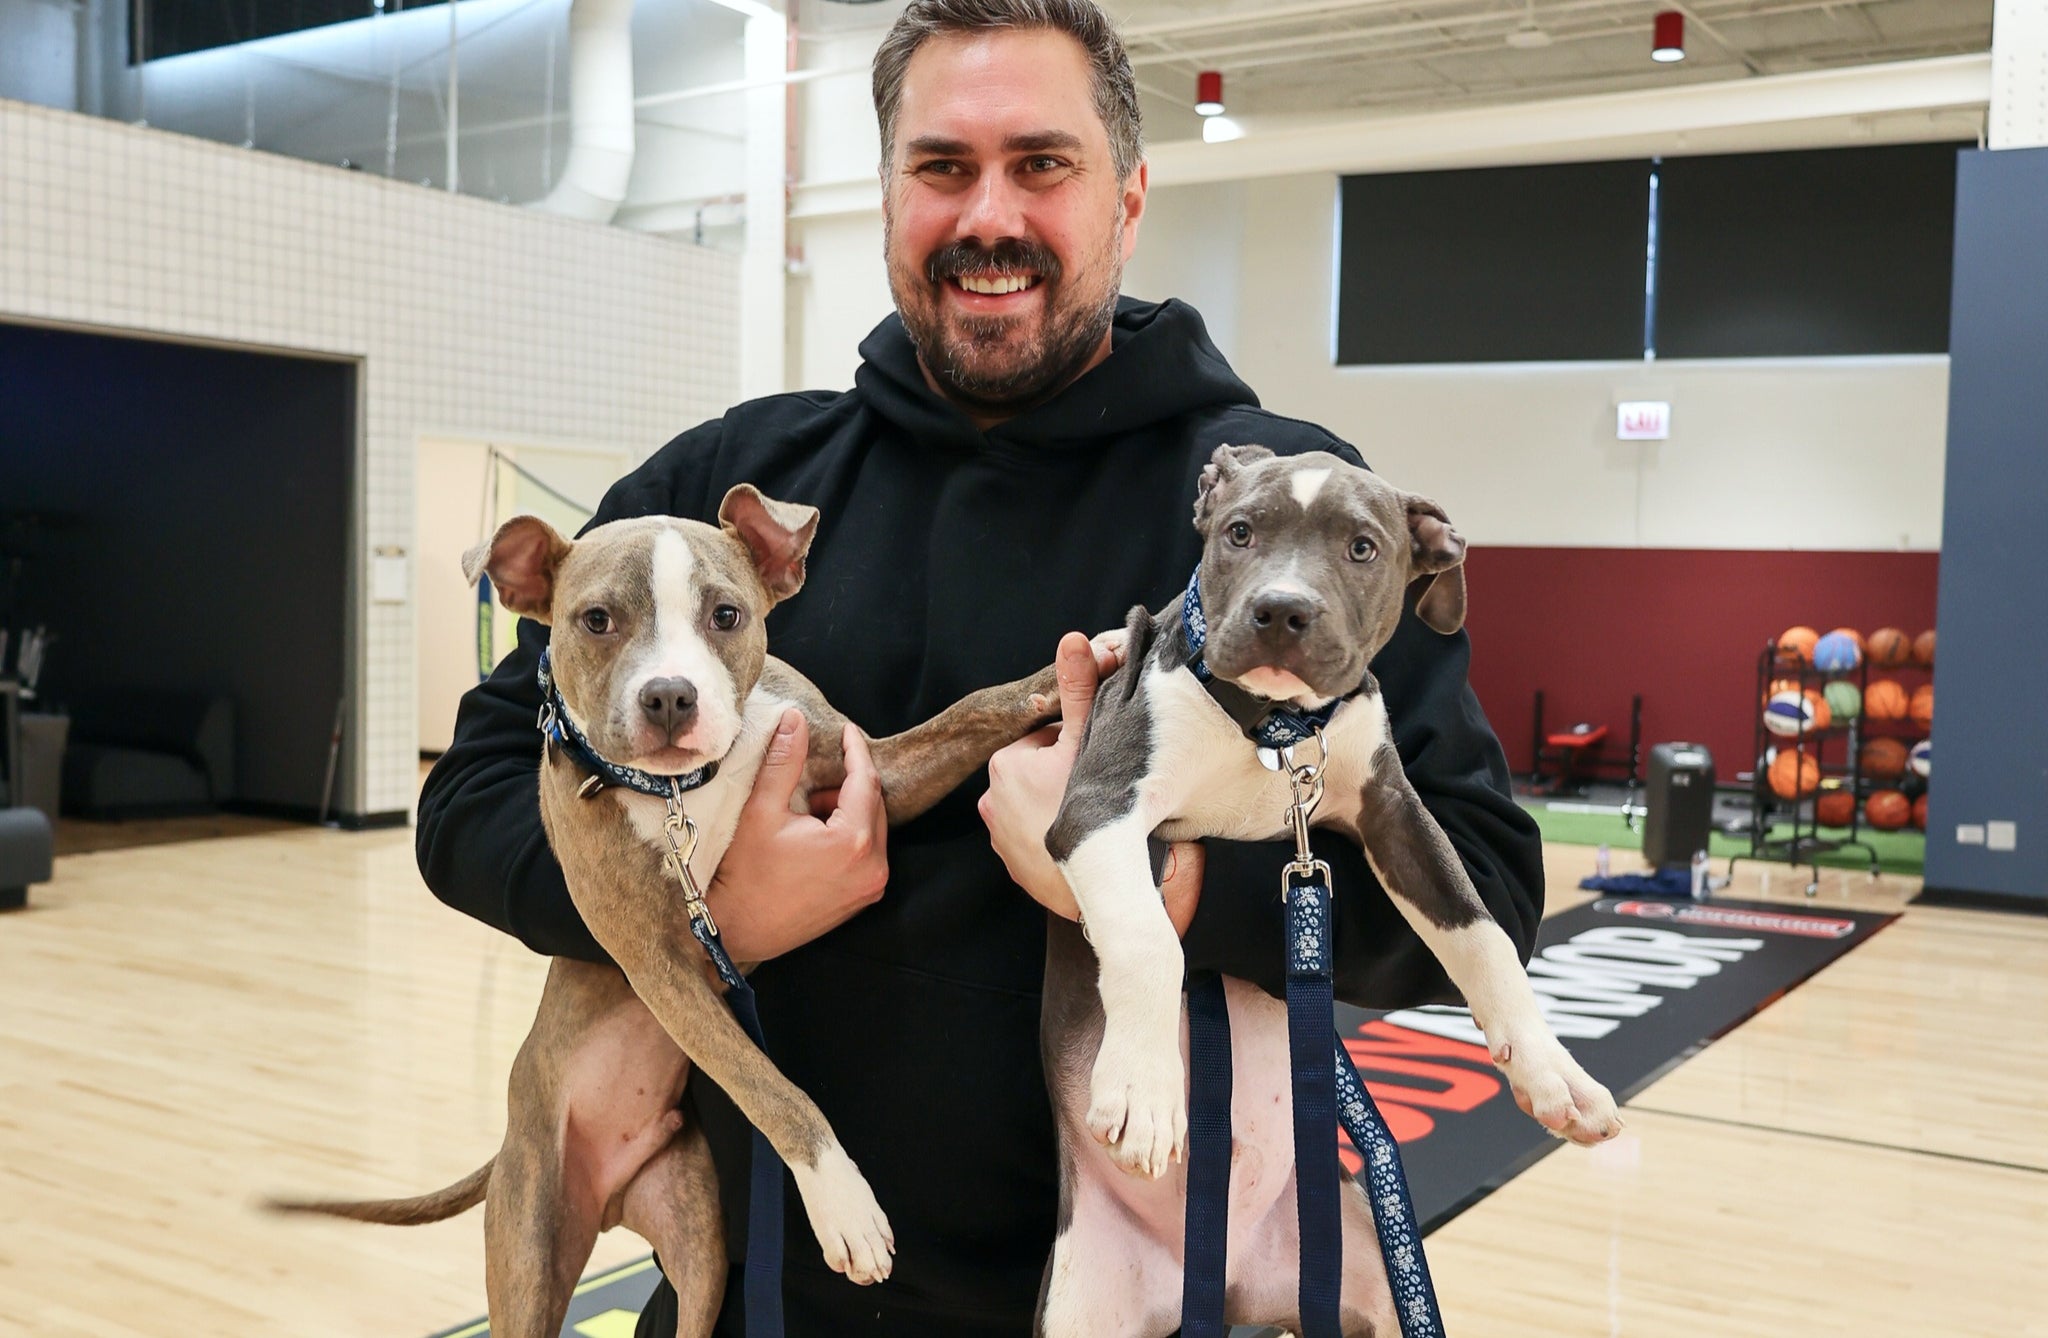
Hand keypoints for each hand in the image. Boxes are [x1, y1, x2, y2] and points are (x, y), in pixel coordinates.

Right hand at [705, 710, 888, 960]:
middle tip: (814, 776)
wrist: (736, 931)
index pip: (866, 781)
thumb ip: (783, 761)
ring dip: (847, 809)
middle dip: (848, 782)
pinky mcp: (862, 899)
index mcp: (854, 842)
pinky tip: (814, 834)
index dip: (856, 751)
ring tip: (808, 808)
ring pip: (872, 828)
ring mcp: (870, 886)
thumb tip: (794, 720)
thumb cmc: (745, 875)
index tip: (847, 730)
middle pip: (873, 804)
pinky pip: (867, 853)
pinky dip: (849, 834)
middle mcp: (873, 867)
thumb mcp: (762, 811)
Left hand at [978, 632, 1203, 936]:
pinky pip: (1037, 837)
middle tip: (1094, 795)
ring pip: (1040, 804)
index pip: (1048, 740)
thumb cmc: (1092, 807)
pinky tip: (1077, 842)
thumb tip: (1073, 639)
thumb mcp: (1088, 740)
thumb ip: (1079, 689)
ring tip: (1089, 820)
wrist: (1100, 883)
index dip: (1077, 749)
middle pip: (1042, 772)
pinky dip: (1055, 836)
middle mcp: (991, 799)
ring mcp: (999, 836)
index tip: (1094, 766)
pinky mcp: (1012, 865)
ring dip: (1062, 807)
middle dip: (1067, 778)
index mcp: (1005, 764)